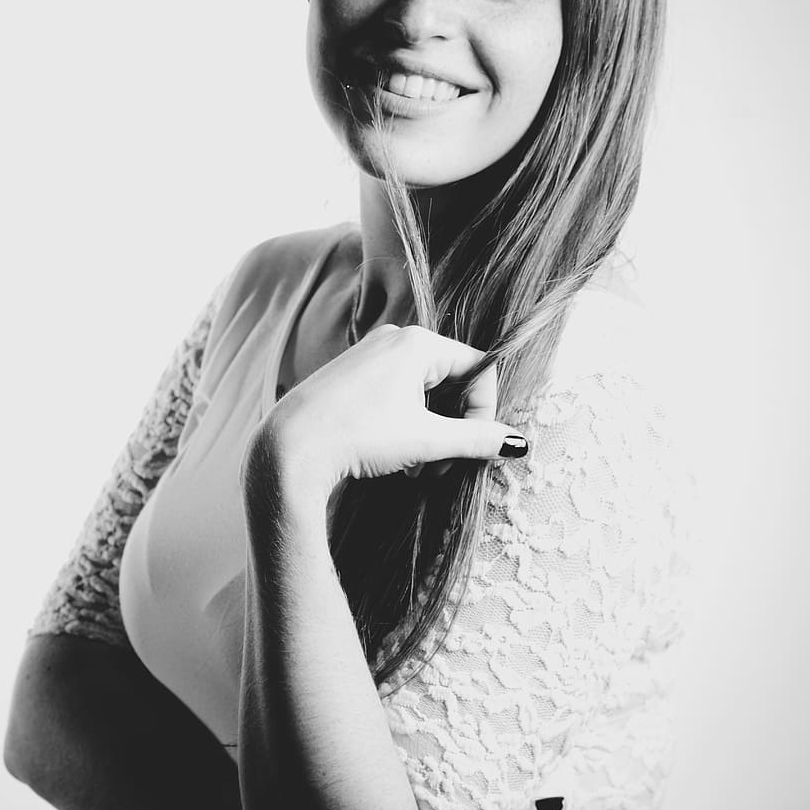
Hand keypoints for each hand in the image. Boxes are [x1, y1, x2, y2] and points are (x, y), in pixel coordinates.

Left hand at [253, 325, 526, 498]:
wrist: (290, 449)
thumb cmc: (358, 436)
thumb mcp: (427, 441)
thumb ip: (477, 439)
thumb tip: (519, 443)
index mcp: (418, 343)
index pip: (478, 368)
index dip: (484, 412)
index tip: (474, 448)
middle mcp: (394, 339)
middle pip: (450, 381)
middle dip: (454, 427)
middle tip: (443, 467)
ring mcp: (369, 356)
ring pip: (423, 393)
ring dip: (430, 432)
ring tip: (417, 470)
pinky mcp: (351, 376)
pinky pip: (396, 395)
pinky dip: (406, 426)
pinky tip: (395, 459)